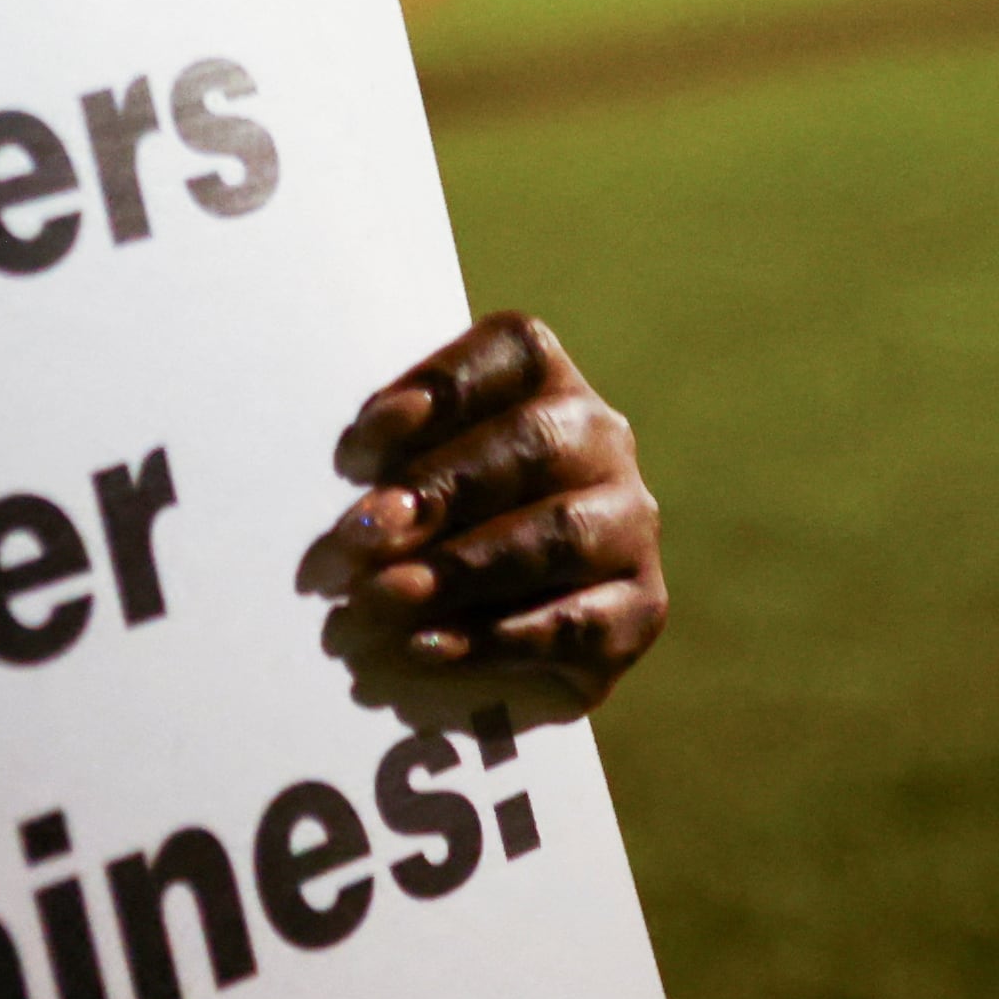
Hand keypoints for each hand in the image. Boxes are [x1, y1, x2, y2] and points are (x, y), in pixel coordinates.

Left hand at [299, 313, 667, 713]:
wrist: (500, 633)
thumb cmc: (435, 528)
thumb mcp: (407, 480)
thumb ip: (390, 473)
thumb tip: (372, 520)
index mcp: (547, 381)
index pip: (512, 351)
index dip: (439, 388)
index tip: (358, 447)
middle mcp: (601, 440)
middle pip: (533, 444)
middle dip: (439, 490)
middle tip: (362, 533)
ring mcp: (629, 526)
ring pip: (558, 534)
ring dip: (460, 568)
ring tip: (381, 598)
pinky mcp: (640, 609)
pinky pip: (576, 623)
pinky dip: (495, 638)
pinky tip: (428, 647)